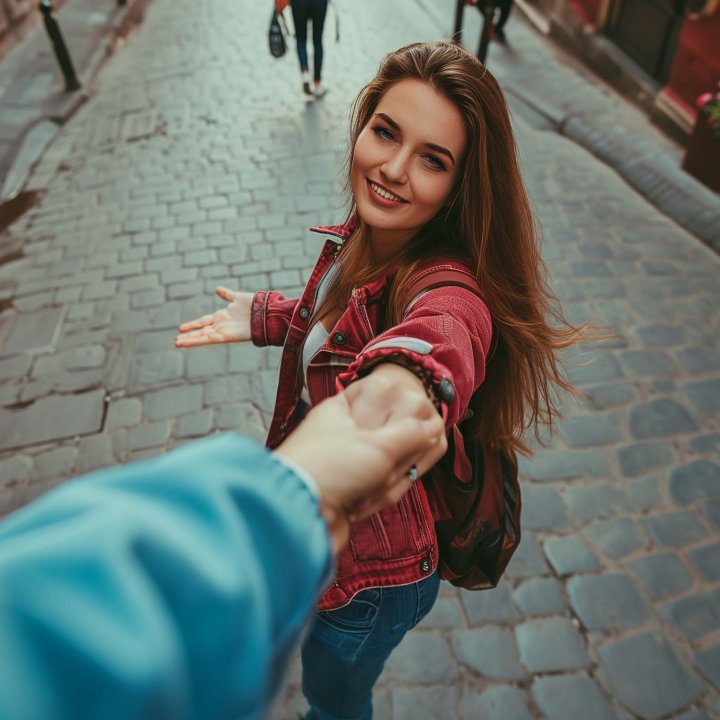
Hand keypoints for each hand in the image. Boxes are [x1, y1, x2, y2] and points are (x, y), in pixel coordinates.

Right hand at [175, 287, 252, 346]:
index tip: (181, 328)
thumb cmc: (254, 305)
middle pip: (201, 332)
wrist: (265, 311)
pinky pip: (212, 339)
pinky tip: (190, 342)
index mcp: (221, 316)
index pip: (203, 321)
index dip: (192, 324)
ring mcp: (224, 331)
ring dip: (191, 340)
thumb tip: (217, 289)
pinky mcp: (228, 337)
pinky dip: (201, 340)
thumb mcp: (237, 297)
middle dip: (189, 336)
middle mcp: (221, 325)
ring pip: (203, 337)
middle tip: (176, 341)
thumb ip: (227, 294)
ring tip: (178, 344)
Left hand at [275, 375, 446, 552]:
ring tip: (366, 492)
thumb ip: (413, 433)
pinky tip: (366, 503)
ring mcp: (345, 461)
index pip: (387, 401)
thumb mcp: (379, 446)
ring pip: (388, 466)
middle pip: (391, 438)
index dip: (404, 420)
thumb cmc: (329, 469)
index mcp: (341, 409)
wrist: (296, 517)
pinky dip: (378, 498)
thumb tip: (435, 427)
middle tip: (385, 468)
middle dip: (395, 459)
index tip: (414, 431)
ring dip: (385, 483)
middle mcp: (342, 432)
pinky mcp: (349, 488)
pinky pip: (379, 488)